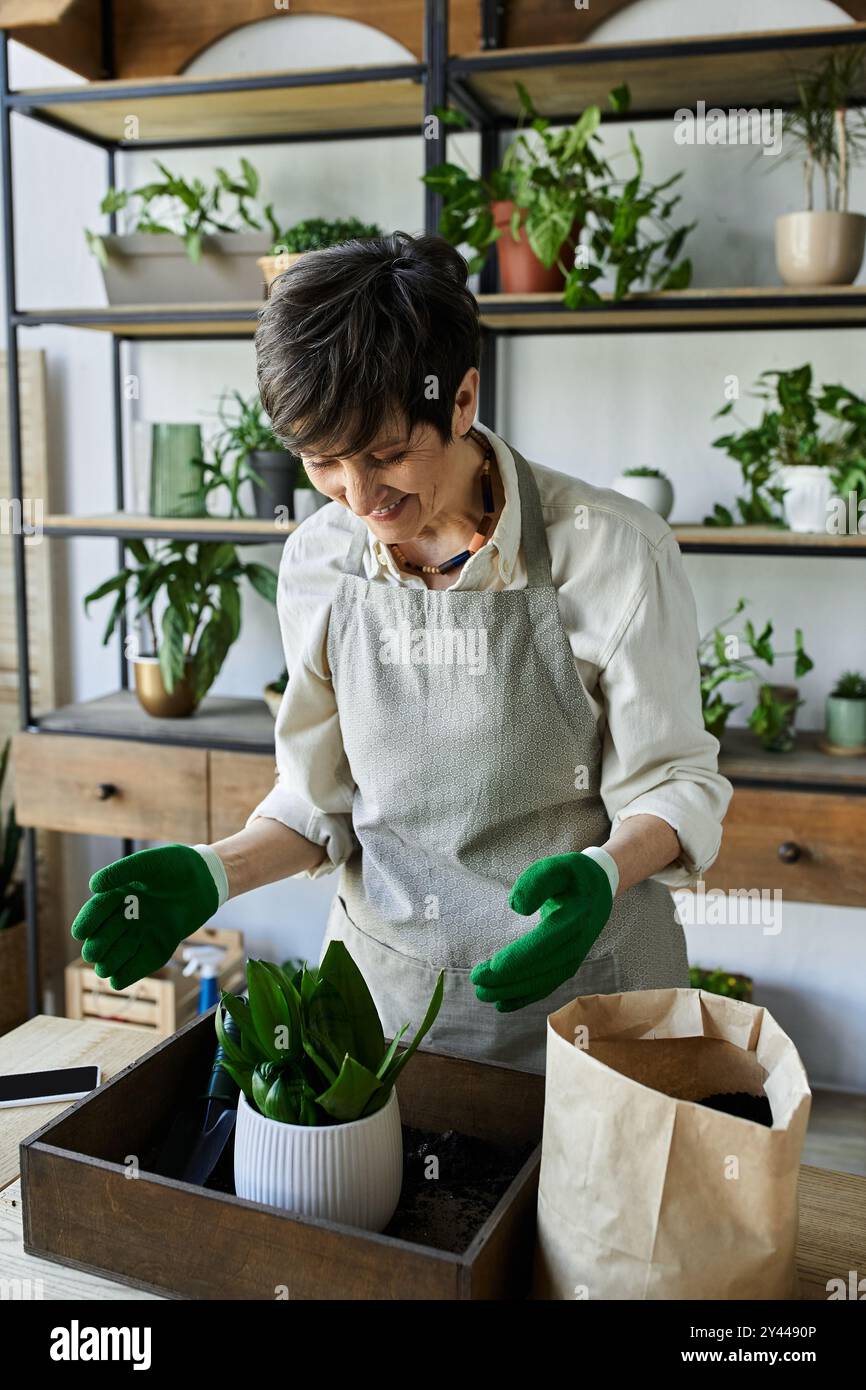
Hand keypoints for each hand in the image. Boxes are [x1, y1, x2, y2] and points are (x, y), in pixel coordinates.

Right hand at [70, 844, 219, 990]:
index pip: (97, 910)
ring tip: (104, 969)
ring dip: (110, 963)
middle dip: (97, 946)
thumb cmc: (175, 865)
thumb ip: (122, 872)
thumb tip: (93, 886)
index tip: (80, 932)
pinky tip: (118, 980)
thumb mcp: (148, 863)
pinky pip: (141, 964)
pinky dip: (128, 974)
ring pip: (119, 953)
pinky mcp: (159, 946)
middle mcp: (127, 916)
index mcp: (119, 895)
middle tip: (93, 953)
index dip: (87, 922)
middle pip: (105, 935)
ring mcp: (142, 933)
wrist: (206, 878)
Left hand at [470, 852, 613, 1011]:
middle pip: (542, 967)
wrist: (599, 888)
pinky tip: (501, 1004)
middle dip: (508, 978)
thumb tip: (516, 906)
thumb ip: (536, 881)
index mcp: (575, 917)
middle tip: (477, 980)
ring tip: (482, 993)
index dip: (521, 955)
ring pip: (542, 982)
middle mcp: (577, 943)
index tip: (495, 965)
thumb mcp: (556, 867)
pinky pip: (546, 986)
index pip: (547, 941)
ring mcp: (574, 958)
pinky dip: (524, 998)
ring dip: (512, 991)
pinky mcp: (568, 965)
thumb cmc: (571, 875)